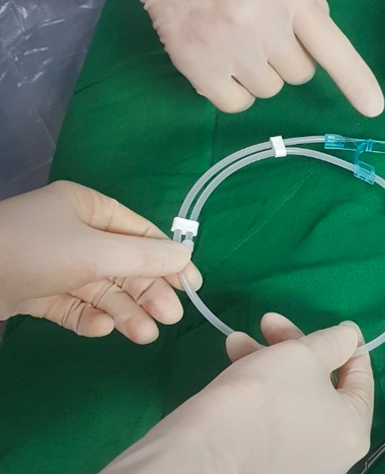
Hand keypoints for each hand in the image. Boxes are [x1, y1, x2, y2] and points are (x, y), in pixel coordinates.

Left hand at [0, 181, 200, 343]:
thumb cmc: (34, 250)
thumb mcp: (94, 252)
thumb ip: (143, 258)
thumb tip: (186, 256)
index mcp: (88, 208)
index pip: (139, 233)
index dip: (168, 258)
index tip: (191, 285)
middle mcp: (74, 232)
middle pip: (122, 264)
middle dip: (146, 290)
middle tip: (169, 317)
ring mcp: (54, 263)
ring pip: (99, 288)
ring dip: (123, 310)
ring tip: (144, 335)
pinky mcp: (36, 291)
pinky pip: (72, 304)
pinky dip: (88, 317)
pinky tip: (101, 329)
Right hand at [102, 315, 373, 473]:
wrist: (208, 449)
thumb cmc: (268, 396)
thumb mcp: (305, 354)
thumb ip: (334, 341)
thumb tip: (350, 336)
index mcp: (352, 428)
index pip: (361, 376)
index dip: (346, 343)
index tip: (327, 323)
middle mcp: (332, 452)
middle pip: (321, 383)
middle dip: (293, 345)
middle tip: (269, 321)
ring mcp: (299, 462)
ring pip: (292, 395)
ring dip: (268, 359)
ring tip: (237, 339)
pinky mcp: (267, 463)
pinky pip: (273, 416)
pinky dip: (258, 388)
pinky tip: (233, 361)